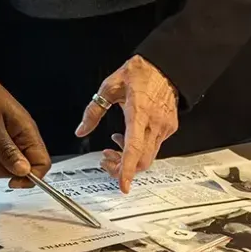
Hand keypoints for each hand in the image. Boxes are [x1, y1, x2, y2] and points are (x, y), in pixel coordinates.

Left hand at [0, 73, 50, 186]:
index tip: (11, 181)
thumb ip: (7, 151)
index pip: (42, 163)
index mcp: (27, 132)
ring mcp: (11, 140)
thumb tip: (24, 171)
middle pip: (21, 169)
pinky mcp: (0, 142)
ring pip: (6, 167)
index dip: (29, 176)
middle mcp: (22, 138)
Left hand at [75, 55, 177, 193]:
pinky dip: (138, 150)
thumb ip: (93, 111)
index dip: (127, 169)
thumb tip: (81, 130)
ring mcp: (164, 127)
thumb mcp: (110, 86)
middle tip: (105, 159)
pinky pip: (154, 148)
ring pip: (147, 157)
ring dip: (128, 159)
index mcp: (139, 112)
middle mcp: (154, 123)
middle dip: (121, 168)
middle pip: (141, 160)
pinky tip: (128, 138)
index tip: (123, 185)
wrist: (166, 66)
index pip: (134, 148)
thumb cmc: (140, 73)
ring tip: (113, 146)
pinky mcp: (169, 128)